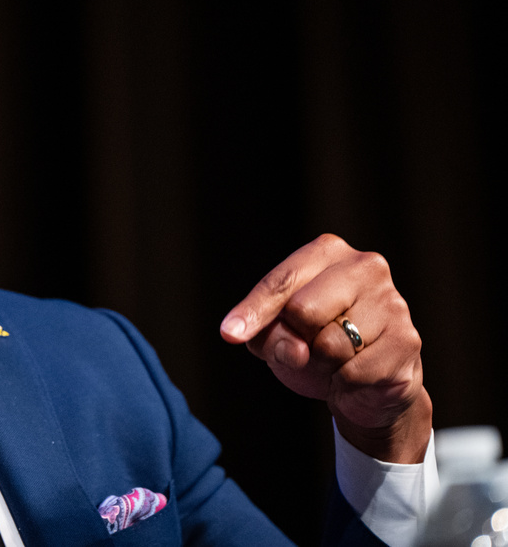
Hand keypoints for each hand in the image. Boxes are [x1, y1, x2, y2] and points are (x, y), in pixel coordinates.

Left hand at [219, 234, 430, 463]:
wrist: (365, 386)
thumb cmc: (313, 346)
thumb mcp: (275, 337)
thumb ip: (268, 335)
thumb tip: (294, 349)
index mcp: (327, 251)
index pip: (281, 282)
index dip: (253, 312)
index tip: (230, 334)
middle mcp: (365, 266)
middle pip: (302, 310)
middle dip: (294, 340)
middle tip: (307, 348)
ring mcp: (392, 301)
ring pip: (330, 344)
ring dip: (323, 365)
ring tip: (335, 360)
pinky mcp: (407, 339)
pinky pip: (355, 371)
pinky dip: (346, 382)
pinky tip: (357, 373)